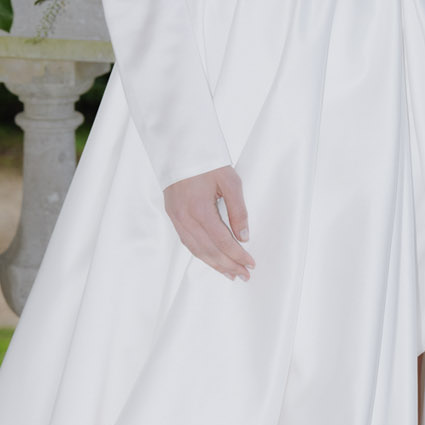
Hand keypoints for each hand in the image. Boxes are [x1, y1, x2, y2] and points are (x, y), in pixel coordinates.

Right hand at [163, 163, 253, 279]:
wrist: (179, 148)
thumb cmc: (207, 161)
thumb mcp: (230, 181)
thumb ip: (238, 210)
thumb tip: (244, 236)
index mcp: (200, 209)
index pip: (222, 241)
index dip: (237, 255)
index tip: (250, 264)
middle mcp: (185, 218)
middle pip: (209, 251)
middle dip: (228, 265)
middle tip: (243, 275)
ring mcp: (176, 218)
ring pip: (196, 250)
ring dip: (214, 264)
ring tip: (229, 274)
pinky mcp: (173, 216)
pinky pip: (187, 242)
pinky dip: (201, 254)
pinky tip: (211, 259)